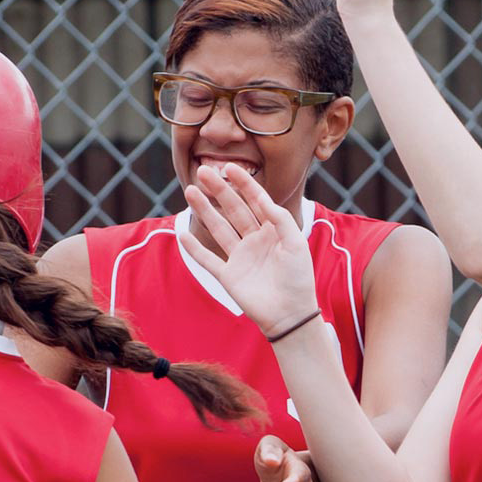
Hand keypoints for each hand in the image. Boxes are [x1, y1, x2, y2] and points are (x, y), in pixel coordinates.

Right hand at [177, 163, 319, 335]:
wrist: (291, 314)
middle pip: (233, 209)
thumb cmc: (299, 279)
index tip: (230, 167)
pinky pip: (208, 259)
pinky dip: (194, 248)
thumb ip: (280, 219)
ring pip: (218, 228)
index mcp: (272, 230)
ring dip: (204, 210)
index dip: (243, 183)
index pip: (256, 200)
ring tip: (190, 191)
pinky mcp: (228, 276)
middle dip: (219, 190)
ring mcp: (239, 258)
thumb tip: (263, 198)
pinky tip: (182, 234)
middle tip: (203, 171)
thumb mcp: (296, 244)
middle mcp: (254, 240)